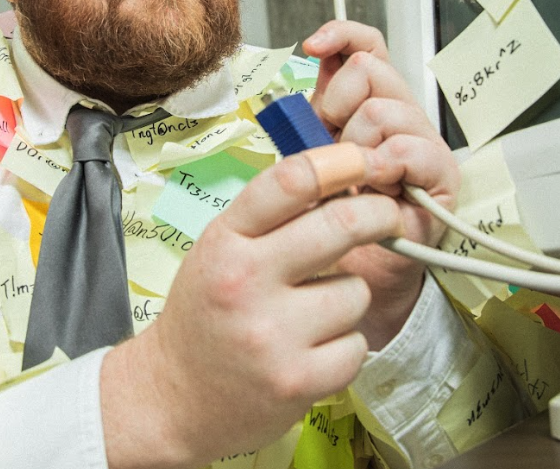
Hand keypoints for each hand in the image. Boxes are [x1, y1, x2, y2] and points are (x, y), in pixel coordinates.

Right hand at [99, 144, 403, 468]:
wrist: (173, 397)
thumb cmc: (206, 313)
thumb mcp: (220, 249)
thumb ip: (270, 217)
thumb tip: (343, 176)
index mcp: (225, 241)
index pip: (290, 181)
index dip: (341, 162)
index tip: (364, 162)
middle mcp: (245, 282)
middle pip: (342, 225)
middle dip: (379, 216)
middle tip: (386, 218)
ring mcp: (272, 335)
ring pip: (356, 291)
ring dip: (347, 298)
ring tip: (311, 315)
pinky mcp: (298, 381)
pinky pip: (357, 344)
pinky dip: (344, 346)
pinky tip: (312, 351)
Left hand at [303, 20, 459, 349]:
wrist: (346, 273)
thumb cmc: (327, 215)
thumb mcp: (309, 151)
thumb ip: (316, 105)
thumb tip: (316, 54)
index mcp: (369, 102)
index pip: (368, 45)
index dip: (343, 35)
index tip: (313, 46)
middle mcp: (400, 115)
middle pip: (371, 71)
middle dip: (336, 106)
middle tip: (330, 145)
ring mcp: (422, 143)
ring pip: (384, 110)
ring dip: (356, 144)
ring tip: (352, 177)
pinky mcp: (440, 176)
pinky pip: (412, 149)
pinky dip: (387, 164)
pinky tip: (376, 183)